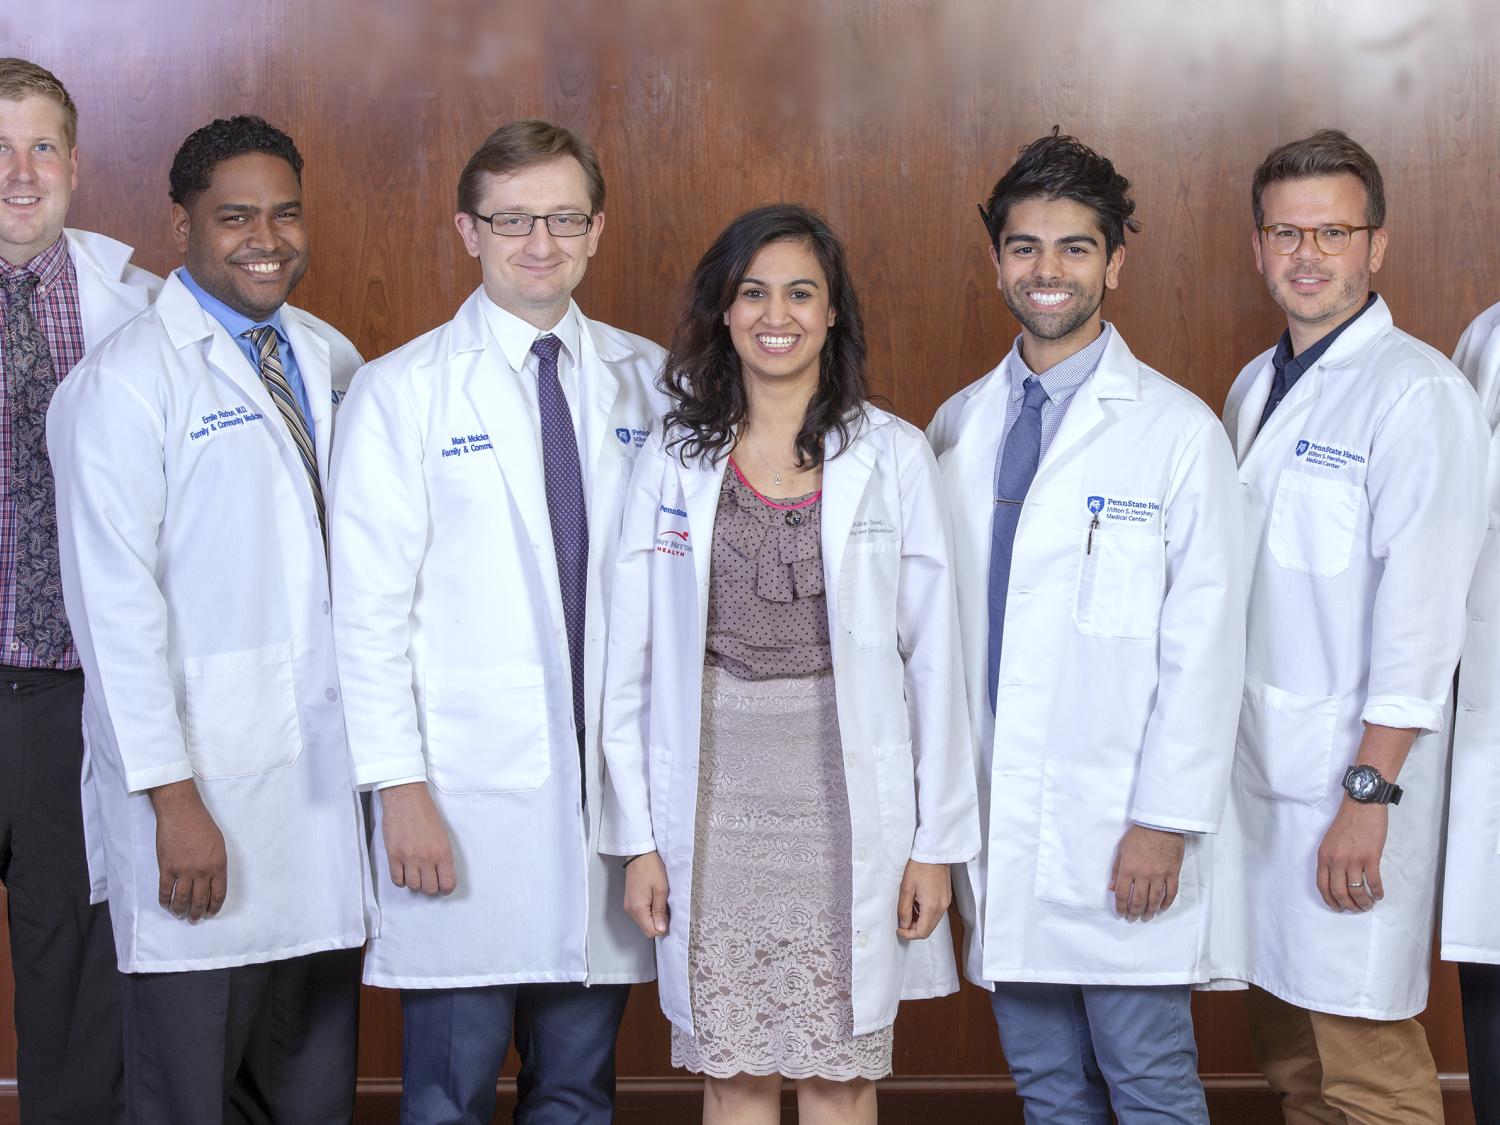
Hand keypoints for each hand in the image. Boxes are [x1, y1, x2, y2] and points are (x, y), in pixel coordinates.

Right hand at [149, 778, 227, 921]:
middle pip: (200, 900)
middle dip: (197, 913)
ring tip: (180, 915)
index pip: (218, 894)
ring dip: (181, 911)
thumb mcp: (219, 844)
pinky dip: (165, 901)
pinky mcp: (167, 868)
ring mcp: (183, 870)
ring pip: (182, 900)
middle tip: (194, 919)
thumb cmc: (202, 825)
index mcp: (218, 865)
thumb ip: (216, 864)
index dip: (214, 907)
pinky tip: (166, 905)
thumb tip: (211, 882)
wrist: (181, 812)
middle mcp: (202, 870)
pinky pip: (165, 891)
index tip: (210, 913)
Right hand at [379, 782, 456, 894]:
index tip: (443, 885)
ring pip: (414, 886)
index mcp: (443, 852)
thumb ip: (442, 855)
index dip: (446, 888)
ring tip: (415, 872)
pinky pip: (397, 880)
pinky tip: (403, 871)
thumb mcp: (442, 834)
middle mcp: (427, 858)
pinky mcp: (393, 856)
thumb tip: (441, 872)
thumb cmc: (425, 812)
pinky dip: (401, 880)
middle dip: (430, 886)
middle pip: (430, 889)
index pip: (448, 884)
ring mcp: (409, 858)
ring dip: (415, 882)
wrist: (406, 798)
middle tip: (428, 878)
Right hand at [624, 851, 669, 936]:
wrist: (639, 855)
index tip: (667, 914)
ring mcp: (628, 906)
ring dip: (653, 915)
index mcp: (638, 909)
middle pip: (646, 928)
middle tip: (664, 904)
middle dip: (658, 921)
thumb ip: (660, 911)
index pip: (650, 932)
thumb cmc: (651, 868)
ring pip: (644, 921)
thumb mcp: (661, 890)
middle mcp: (630, 910)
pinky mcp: (629, 902)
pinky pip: (640, 914)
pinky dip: (648, 910)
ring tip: (658, 898)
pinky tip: (652, 898)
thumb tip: (661, 929)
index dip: (662, 926)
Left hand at [897, 860, 951, 939]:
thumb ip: (904, 910)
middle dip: (914, 929)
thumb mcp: (906, 889)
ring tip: (909, 909)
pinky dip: (926, 914)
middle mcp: (942, 907)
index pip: (922, 932)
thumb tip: (904, 925)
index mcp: (932, 906)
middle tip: (902, 921)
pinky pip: (936, 913)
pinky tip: (918, 904)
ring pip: (932, 922)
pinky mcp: (946, 898)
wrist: (933, 852)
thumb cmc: (919, 867)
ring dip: (920, 922)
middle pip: (928, 930)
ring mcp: (945, 903)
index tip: (899, 929)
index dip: (909, 934)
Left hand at [1110, 825, 1184, 920]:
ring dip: (1150, 911)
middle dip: (1134, 913)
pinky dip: (1167, 903)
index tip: (1121, 913)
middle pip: (1138, 900)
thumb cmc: (1139, 834)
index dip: (1121, 907)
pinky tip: (1162, 908)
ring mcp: (1160, 875)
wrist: (1161, 824)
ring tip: (1146, 916)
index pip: (1122, 894)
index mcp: (1128, 868)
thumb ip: (1116, 869)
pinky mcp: (1173, 873)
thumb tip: (1111, 887)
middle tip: (1133, 918)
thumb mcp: (1121, 849)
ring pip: (1155, 900)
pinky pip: (1171, 892)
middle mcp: (1143, 874)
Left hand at [1316, 799, 1386, 911]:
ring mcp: (1353, 859)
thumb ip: (1331, 858)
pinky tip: (1379, 895)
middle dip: (1348, 905)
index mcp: (1324, 856)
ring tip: (1368, 904)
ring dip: (1363, 902)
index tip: (1337, 907)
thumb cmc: (1347, 821)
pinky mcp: (1370, 857)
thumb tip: (1338, 878)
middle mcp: (1336, 860)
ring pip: (1357, 890)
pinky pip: (1374, 882)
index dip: (1330, 900)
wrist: (1362, 805)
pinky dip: (1377, 892)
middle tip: (1355, 909)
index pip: (1323, 885)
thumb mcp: (1329, 840)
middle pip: (1339, 891)